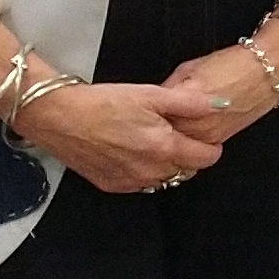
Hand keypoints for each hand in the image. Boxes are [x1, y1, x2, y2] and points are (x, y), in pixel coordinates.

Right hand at [23, 75, 227, 194]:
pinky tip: (133, 150)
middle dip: (188, 154)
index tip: (205, 135)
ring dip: (166, 163)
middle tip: (176, 133)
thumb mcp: (152, 94)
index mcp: (163, 148)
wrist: (58, 116)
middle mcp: (148, 171)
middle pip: (185, 170)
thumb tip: (220, 105)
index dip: (210, 146)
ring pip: (162, 178)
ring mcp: (128, 181)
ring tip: (153, 139)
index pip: (206, 159)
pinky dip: (143, 170)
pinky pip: (139, 182)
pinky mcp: (109, 184)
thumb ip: (191, 103)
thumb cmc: (102, 103)